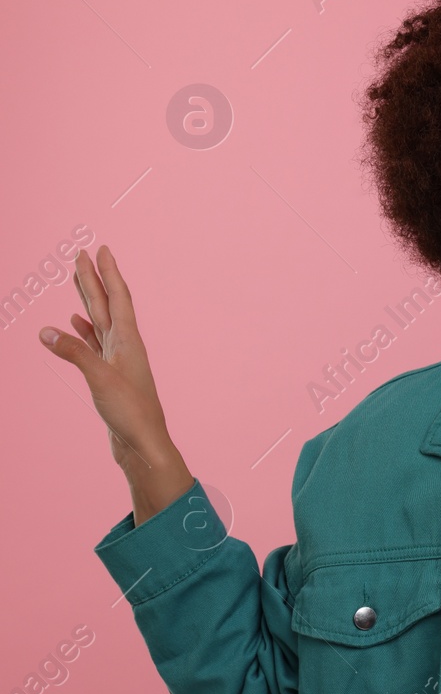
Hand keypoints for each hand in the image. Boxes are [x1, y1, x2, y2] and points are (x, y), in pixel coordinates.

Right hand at [38, 246, 193, 523]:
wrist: (142, 443)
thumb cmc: (131, 413)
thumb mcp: (100, 379)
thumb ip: (75, 353)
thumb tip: (46, 332)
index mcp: (129, 341)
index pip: (118, 298)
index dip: (108, 273)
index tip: (101, 250)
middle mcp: (125, 346)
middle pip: (107, 304)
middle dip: (94, 278)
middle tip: (83, 254)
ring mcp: (117, 359)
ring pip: (100, 321)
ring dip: (88, 299)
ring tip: (78, 280)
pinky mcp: (108, 375)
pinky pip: (94, 343)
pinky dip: (84, 329)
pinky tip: (76, 322)